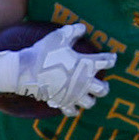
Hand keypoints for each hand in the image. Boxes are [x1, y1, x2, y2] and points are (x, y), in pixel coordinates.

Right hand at [0, 22, 114, 115]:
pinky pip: (72, 111)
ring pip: (90, 103)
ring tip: (87, 95)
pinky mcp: (62, 102)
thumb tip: (83, 28)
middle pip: (103, 89)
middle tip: (100, 82)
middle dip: (104, 86)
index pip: (106, 62)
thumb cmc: (44, 52)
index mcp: (86, 64)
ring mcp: (73, 94)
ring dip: (90, 99)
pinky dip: (73, 110)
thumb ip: (73, 31)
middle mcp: (84, 82)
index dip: (111, 59)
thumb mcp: (59, 37)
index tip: (112, 58)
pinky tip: (73, 107)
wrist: (26, 70)